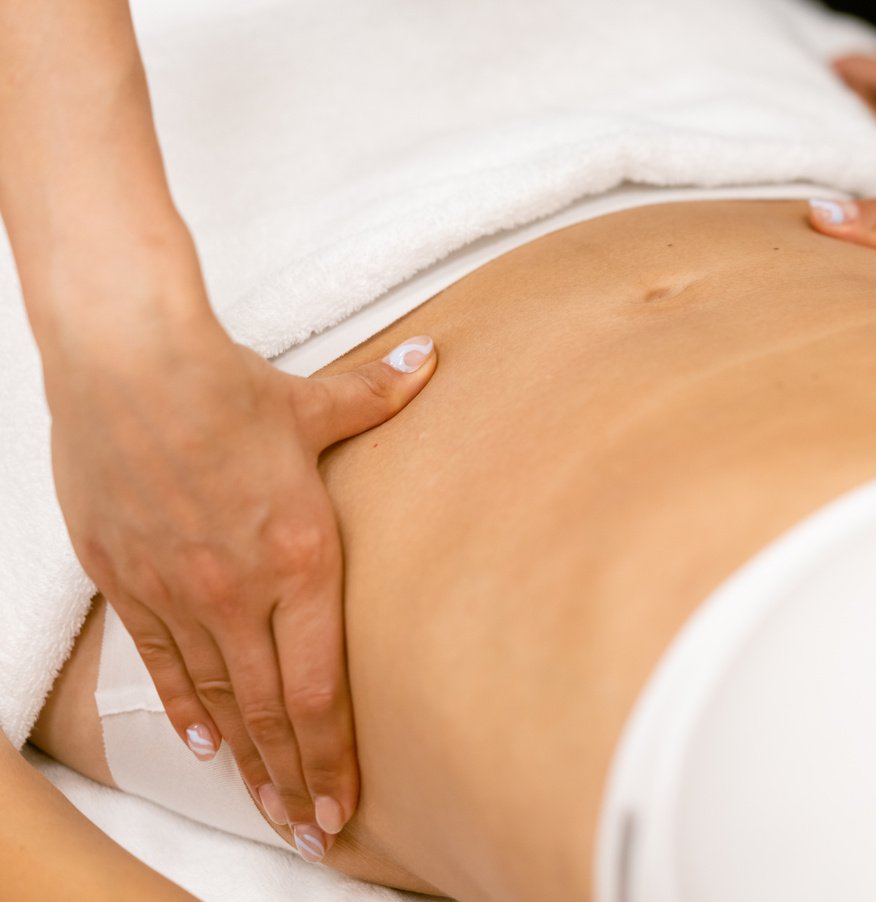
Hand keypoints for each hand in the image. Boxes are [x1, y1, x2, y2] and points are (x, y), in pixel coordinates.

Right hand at [45, 311, 436, 860]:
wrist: (128, 362)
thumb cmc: (227, 383)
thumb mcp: (314, 400)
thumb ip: (376, 397)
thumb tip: (430, 359)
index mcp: (302, 557)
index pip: (320, 689)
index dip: (334, 757)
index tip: (347, 808)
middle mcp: (241, 589)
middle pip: (272, 711)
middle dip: (296, 781)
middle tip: (313, 834)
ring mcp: (178, 590)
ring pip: (217, 699)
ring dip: (244, 763)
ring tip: (266, 810)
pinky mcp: (127, 578)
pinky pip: (159, 662)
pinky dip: (183, 711)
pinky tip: (205, 748)